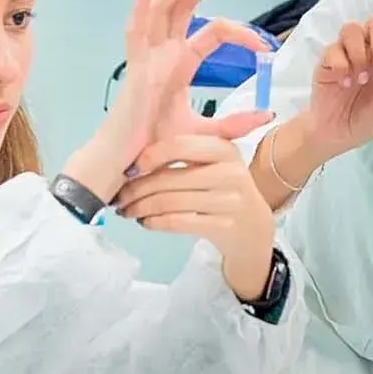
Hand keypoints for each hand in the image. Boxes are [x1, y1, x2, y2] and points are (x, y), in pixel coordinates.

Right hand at [70, 0, 272, 201]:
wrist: (130, 164)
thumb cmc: (157, 147)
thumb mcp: (204, 133)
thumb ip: (234, 125)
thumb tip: (267, 115)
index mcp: (181, 63)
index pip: (213, 31)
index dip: (240, 32)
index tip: (265, 46)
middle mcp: (164, 53)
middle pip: (185, 7)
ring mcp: (148, 58)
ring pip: (162, 10)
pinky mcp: (134, 69)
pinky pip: (135, 33)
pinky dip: (140, 9)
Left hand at [114, 135, 275, 300]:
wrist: (253, 226)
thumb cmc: (224, 187)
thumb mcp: (216, 161)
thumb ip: (186, 149)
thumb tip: (135, 154)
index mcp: (224, 149)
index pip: (179, 146)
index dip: (149, 157)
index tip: (129, 169)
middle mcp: (230, 173)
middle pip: (170, 179)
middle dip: (137, 189)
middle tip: (119, 197)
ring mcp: (229, 201)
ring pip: (170, 203)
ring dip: (141, 208)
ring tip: (127, 210)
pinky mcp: (223, 226)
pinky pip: (178, 223)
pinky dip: (155, 222)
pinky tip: (145, 222)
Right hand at [294, 0, 372, 159]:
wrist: (335, 134)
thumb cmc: (364, 119)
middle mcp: (368, 48)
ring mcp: (346, 52)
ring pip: (353, 28)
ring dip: (360, 54)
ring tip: (360, 80)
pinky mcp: (327, 60)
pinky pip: (334, 49)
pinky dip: (342, 67)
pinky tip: (343, 83)